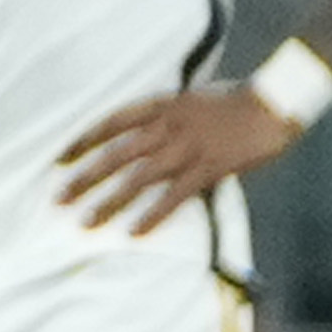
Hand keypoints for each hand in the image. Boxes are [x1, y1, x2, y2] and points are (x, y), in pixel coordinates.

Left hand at [55, 81, 302, 234]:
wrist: (273, 104)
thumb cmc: (233, 101)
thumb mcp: (189, 99)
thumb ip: (164, 116)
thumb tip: (141, 135)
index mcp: (161, 105)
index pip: (111, 122)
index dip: (83, 141)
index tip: (60, 159)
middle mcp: (168, 126)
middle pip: (116, 154)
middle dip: (85, 177)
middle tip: (59, 198)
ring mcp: (188, 148)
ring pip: (138, 178)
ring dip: (110, 201)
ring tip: (86, 222)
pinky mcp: (209, 168)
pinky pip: (175, 196)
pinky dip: (153, 214)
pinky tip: (135, 232)